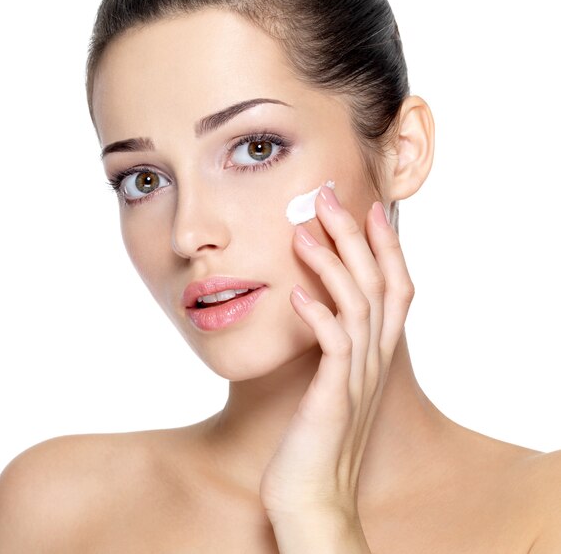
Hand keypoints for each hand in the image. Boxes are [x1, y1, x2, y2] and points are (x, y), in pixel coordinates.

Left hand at [259, 185, 414, 529]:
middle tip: (328, 197)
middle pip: (379, 283)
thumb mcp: (331, 381)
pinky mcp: (335, 397)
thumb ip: (332, 344)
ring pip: (359, 305)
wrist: (313, 494)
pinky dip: (319, 315)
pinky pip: (335, 346)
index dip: (385, 246)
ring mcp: (358, 378)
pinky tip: (297, 293)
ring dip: (332, 265)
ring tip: (302, 232)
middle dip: (356, 236)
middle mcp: (376, 359)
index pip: (394, 287)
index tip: (368, 207)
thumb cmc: (316, 435)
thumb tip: (311, 304)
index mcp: (376, 353)